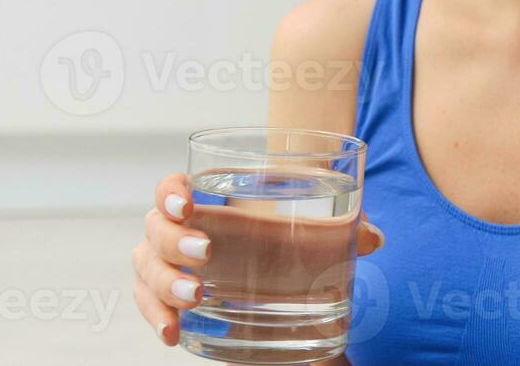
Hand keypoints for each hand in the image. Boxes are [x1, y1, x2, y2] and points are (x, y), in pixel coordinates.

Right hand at [132, 172, 384, 346]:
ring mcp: (169, 266)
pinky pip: (148, 306)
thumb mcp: (317, 231)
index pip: (173, 187)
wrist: (281, 279)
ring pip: (146, 268)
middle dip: (174, 241)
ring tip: (196, 297)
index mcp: (210, 201)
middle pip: (154, 229)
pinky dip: (156, 318)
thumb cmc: (290, 239)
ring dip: (164, 283)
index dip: (171, 191)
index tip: (189, 202)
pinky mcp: (169, 299)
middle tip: (206, 255)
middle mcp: (181, 230)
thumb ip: (344, 229)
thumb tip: (373, 238)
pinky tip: (173, 333)